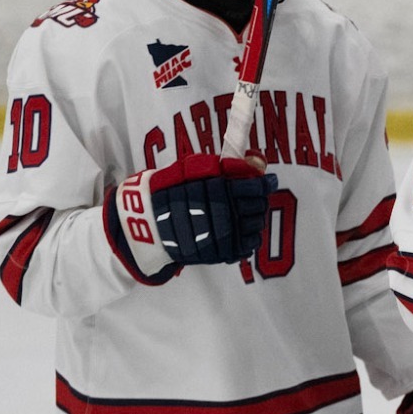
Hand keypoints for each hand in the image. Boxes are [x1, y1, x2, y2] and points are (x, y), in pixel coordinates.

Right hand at [104, 152, 275, 282]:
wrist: (146, 221)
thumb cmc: (171, 191)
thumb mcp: (193, 168)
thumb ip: (227, 165)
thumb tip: (257, 161)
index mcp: (214, 188)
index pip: (253, 187)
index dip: (263, 184)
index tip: (266, 182)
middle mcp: (218, 212)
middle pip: (257, 207)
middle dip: (259, 201)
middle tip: (255, 198)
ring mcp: (218, 235)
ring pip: (254, 226)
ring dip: (255, 219)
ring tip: (245, 215)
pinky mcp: (216, 253)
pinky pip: (247, 246)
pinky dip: (249, 238)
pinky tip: (242, 231)